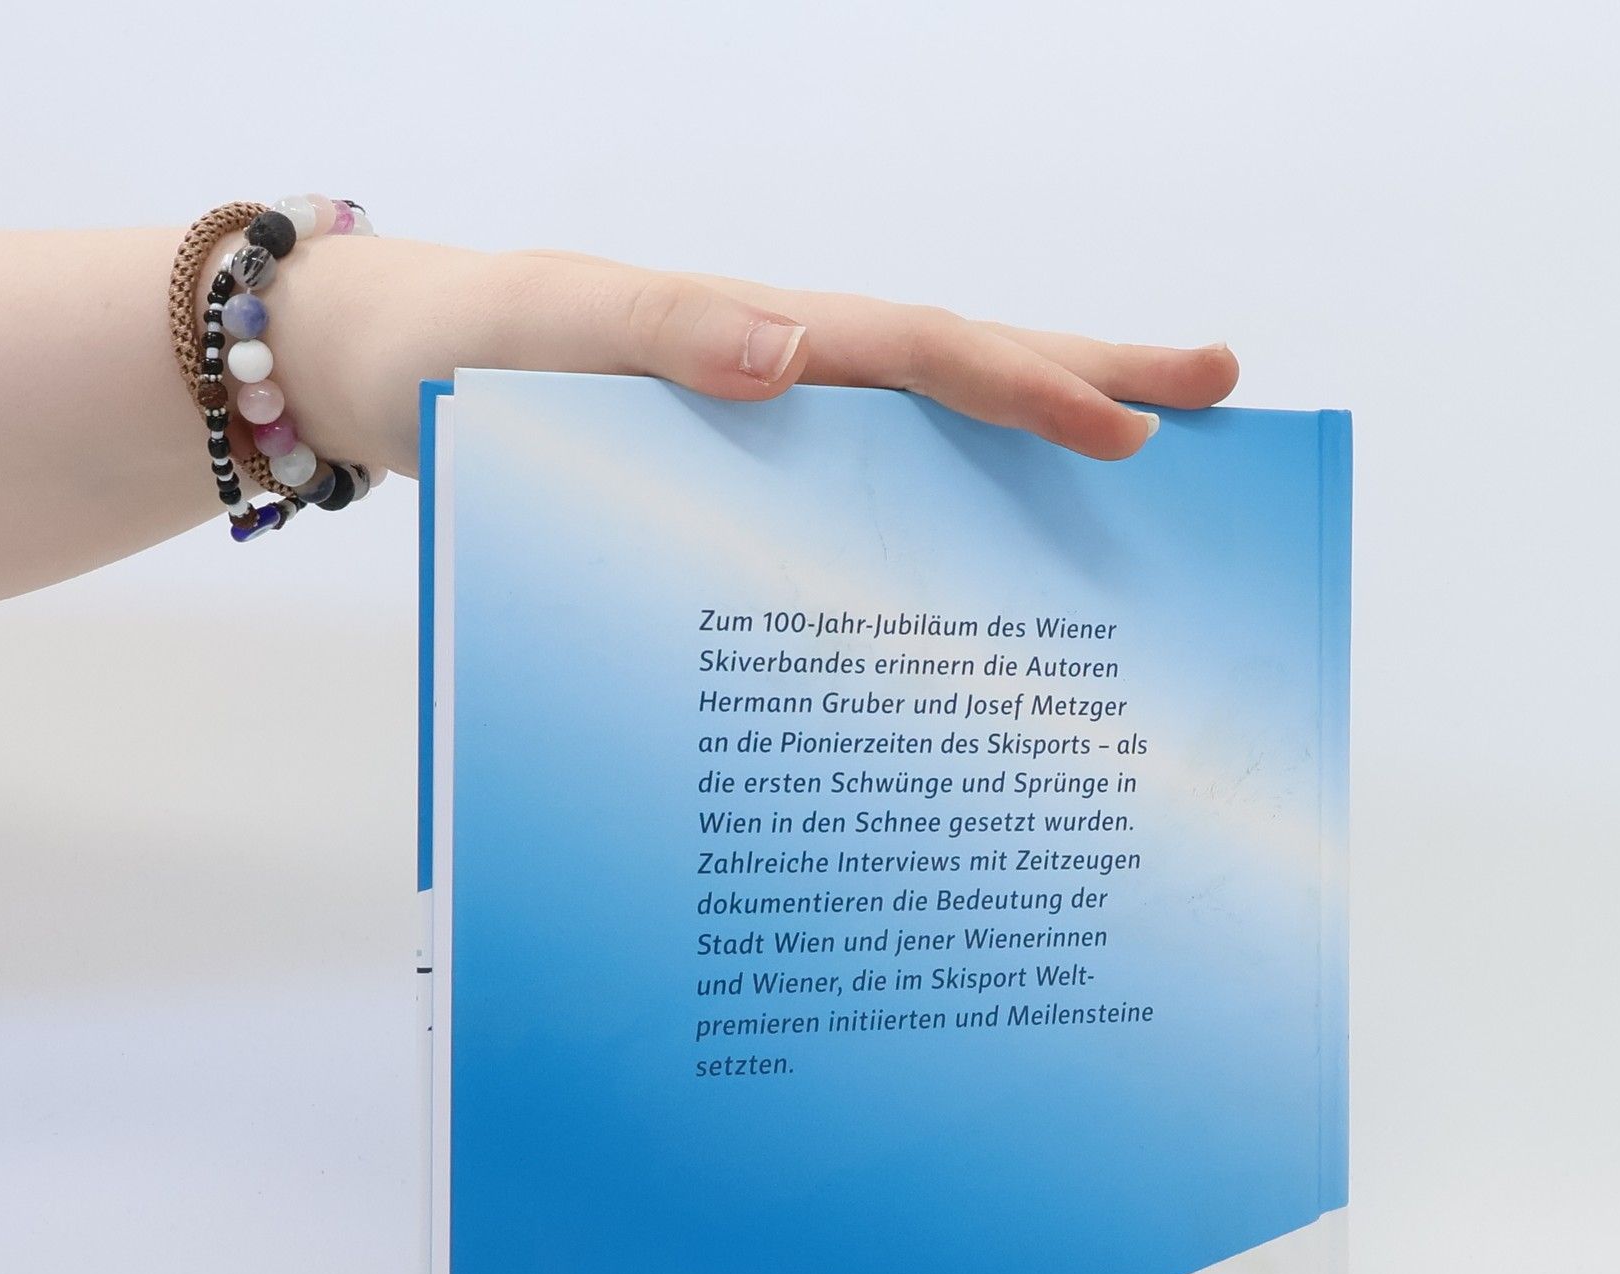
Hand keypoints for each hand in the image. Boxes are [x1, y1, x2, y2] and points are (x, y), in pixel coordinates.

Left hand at [272, 240, 1239, 479]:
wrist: (394, 381)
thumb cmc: (468, 348)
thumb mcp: (551, 332)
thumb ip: (660, 334)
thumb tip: (792, 348)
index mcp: (768, 341)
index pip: (927, 352)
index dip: (1033, 388)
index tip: (1143, 427)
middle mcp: (793, 392)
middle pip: (964, 379)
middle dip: (1092, 384)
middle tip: (1224, 396)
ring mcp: (777, 448)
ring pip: (925, 451)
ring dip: (1031, 463)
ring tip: (1146, 486)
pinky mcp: (742, 502)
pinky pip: (858, 518)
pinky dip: (934, 540)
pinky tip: (974, 596)